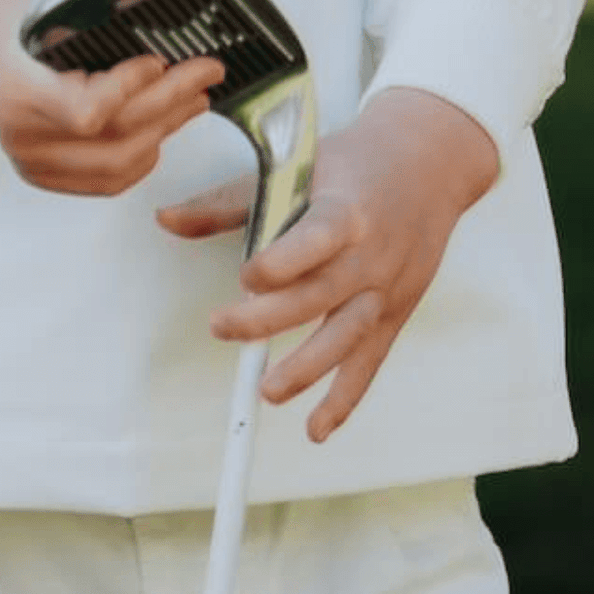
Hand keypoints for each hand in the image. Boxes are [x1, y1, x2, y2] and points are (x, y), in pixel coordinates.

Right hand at [0, 0, 225, 195]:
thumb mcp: (60, 4)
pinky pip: (110, 181)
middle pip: (113, 137)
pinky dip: (145, 154)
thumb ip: (110, 16)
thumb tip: (173, 17)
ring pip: (118, 165)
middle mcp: (22, 136)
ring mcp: (34, 164)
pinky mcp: (49, 178)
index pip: (88, 112)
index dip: (130, 90)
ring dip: (166, 129)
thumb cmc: (28, 16)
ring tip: (195, 98)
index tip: (159, 60)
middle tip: (207, 73)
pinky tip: (163, 127)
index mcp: (19, 89)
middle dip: (171, 103)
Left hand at [156, 86, 499, 441]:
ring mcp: (385, 287)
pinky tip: (316, 430)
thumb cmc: (351, 163)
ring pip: (346, 335)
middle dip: (271, 317)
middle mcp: (370, 252)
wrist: (429, 165)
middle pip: (321, 293)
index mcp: (346, 208)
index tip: (248, 277)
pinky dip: (345, 398)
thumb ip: (230, 201)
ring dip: (308, 368)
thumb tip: (165, 220)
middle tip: (221, 327)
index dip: (284, 261)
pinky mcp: (394, 312)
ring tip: (268, 392)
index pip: (318, 238)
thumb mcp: (296, 166)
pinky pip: (369, 361)